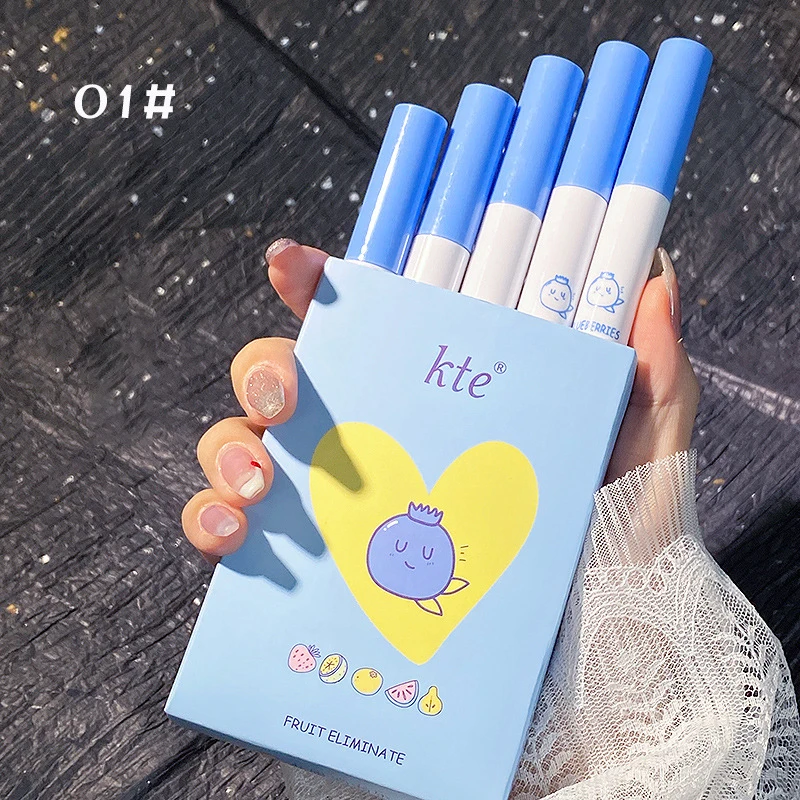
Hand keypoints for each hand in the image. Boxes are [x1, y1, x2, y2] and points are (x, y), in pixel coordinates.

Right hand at [182, 240, 698, 561]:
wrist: (583, 689)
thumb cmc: (613, 575)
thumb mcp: (642, 466)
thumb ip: (652, 380)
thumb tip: (652, 281)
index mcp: (436, 406)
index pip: (368, 329)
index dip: (320, 286)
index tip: (295, 266)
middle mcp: (377, 447)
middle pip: (289, 377)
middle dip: (264, 368)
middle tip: (285, 397)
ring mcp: (337, 508)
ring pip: (244, 447)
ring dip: (229, 450)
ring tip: (259, 485)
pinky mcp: (309, 572)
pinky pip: (232, 535)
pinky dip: (212, 525)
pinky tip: (232, 536)